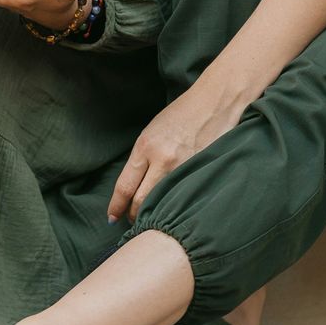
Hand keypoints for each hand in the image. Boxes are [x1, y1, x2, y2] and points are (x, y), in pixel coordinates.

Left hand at [106, 83, 245, 222]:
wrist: (213, 103)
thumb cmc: (181, 115)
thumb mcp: (152, 132)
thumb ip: (142, 159)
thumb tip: (132, 188)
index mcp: (145, 147)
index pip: (125, 186)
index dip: (116, 206)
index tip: (112, 218)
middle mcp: (162, 160)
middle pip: (141, 201)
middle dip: (133, 216)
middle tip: (132, 221)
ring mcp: (183, 168)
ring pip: (162, 204)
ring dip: (155, 214)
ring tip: (152, 218)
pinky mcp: (201, 173)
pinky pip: (184, 198)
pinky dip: (176, 207)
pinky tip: (174, 210)